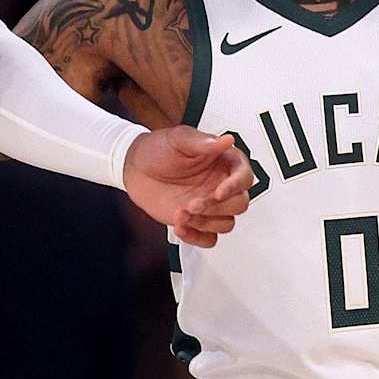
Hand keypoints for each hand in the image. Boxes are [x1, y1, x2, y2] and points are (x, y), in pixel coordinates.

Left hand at [122, 127, 252, 247]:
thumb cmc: (158, 149)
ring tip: (181, 213)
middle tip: (192, 204)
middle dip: (216, 208)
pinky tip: (180, 227)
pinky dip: (197, 238)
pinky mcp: (198, 222)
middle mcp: (221, 185)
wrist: (134, 168)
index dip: (235, 186)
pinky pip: (210, 239)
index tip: (218, 192)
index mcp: (223, 162)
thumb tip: (226, 140)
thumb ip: (203, 141)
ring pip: (226, 224)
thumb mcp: (178, 139)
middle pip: (239, 204)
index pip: (244, 176)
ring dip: (204, 223)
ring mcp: (210, 205)